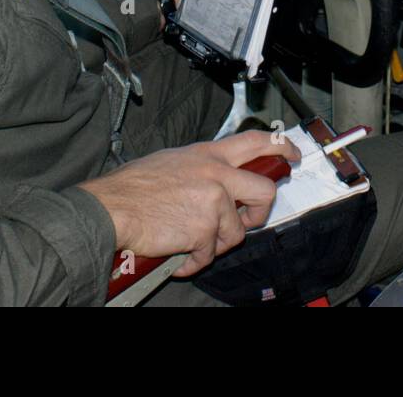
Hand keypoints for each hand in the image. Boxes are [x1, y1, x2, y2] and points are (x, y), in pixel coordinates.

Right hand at [79, 130, 300, 275]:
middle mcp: (216, 174)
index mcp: (208, 155)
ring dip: (213, 244)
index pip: (256, 142)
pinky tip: (177, 254)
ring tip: (188, 240)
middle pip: (265, 192)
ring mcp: (212, 202)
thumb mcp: (173, 161)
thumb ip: (203, 168)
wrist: (112, 208)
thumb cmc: (133, 187)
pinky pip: (209, 255)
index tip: (291, 157)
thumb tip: (219, 180)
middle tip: (245, 222)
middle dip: (259, 214)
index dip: (281, 149)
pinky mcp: (204, 230)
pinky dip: (193, 261)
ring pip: (235, 233)